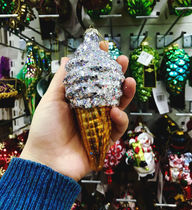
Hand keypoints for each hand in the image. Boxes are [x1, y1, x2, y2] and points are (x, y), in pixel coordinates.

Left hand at [20, 42, 135, 180]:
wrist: (47, 161)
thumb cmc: (46, 129)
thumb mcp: (51, 100)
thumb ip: (61, 80)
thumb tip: (67, 58)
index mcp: (78, 99)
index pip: (92, 78)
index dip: (99, 64)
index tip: (104, 48)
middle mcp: (91, 109)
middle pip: (109, 89)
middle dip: (117, 74)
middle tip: (123, 61)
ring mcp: (100, 123)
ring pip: (119, 105)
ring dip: (126, 92)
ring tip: (129, 81)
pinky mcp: (107, 138)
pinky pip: (119, 126)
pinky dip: (120, 118)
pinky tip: (114, 111)